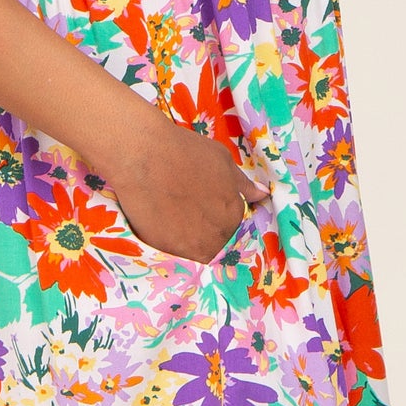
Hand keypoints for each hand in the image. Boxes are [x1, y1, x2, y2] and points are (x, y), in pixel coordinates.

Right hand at [106, 117, 272, 263]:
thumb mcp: (223, 161)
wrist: (144, 156)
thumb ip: (243, 185)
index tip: (207, 206)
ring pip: (195, 251)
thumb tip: (262, 196)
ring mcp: (190, 247)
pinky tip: (161, 219)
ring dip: (189, 238)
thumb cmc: (185, 152)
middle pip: (217, 242)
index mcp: (234, 215)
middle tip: (189, 209)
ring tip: (173, 214)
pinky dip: (169, 241)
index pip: (235, 227)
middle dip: (207, 229)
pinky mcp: (165, 250)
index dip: (220, 215)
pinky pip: (173, 252)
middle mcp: (217, 236)